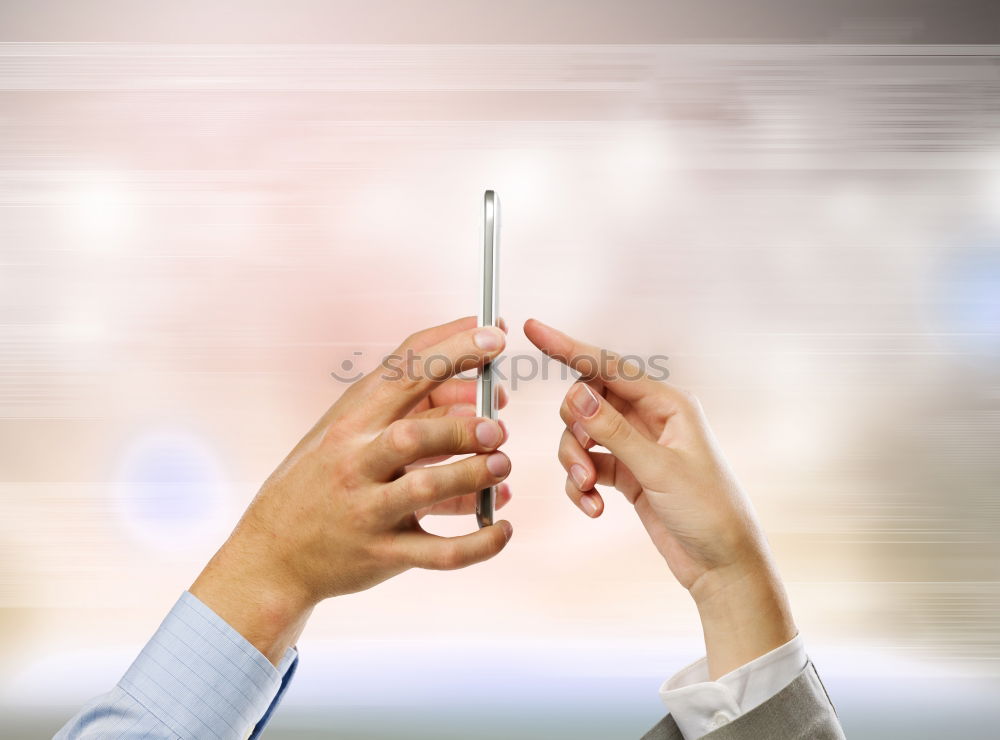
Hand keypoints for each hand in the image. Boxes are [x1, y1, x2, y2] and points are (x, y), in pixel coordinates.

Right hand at [191, 317, 513, 663]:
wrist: (274, 554)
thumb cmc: (322, 479)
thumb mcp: (347, 433)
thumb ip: (405, 410)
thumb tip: (478, 393)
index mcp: (351, 423)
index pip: (404, 376)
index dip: (453, 350)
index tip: (495, 337)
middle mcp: (355, 463)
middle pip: (411, 436)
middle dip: (461, 426)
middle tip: (499, 425)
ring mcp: (368, 511)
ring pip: (425, 490)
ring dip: (472, 475)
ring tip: (502, 466)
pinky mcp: (383, 555)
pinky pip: (440, 553)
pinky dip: (479, 543)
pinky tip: (503, 529)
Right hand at [524, 318, 795, 678]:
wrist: (722, 565)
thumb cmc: (709, 512)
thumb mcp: (659, 469)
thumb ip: (614, 431)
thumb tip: (577, 394)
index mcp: (668, 404)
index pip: (608, 366)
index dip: (569, 347)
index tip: (535, 330)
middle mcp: (651, 418)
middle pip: (588, 402)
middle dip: (574, 429)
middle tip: (580, 458)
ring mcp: (637, 446)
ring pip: (583, 436)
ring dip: (575, 461)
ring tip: (586, 490)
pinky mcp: (627, 474)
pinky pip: (589, 466)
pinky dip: (582, 485)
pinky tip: (593, 507)